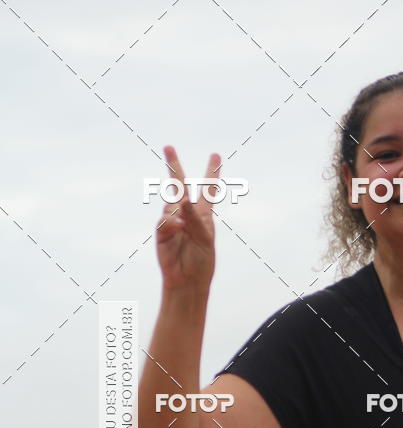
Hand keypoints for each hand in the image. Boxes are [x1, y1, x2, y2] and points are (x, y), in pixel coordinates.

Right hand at [155, 146, 221, 289]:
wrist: (188, 280)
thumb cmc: (201, 260)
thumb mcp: (205, 237)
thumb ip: (195, 217)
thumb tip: (181, 201)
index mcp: (203, 214)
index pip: (208, 189)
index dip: (212, 172)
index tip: (216, 155)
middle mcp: (187, 213)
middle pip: (179, 185)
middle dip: (173, 165)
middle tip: (168, 147)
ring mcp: (172, 221)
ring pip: (171, 204)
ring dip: (177, 211)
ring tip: (183, 227)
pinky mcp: (162, 231)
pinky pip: (165, 220)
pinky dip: (172, 223)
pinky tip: (177, 230)